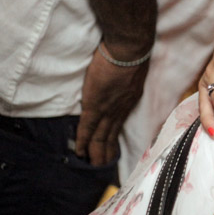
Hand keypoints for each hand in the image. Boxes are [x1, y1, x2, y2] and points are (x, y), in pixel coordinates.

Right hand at [76, 49, 149, 166]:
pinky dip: (84, 140)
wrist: (128, 49)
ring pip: (101, 136)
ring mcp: (108, 108)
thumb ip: (125, 81)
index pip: (120, 123)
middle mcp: (121, 108)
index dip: (115, 137)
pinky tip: (81, 152)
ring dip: (96, 152)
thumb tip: (120, 82)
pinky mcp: (95, 105)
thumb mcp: (132, 71)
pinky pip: (88, 127)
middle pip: (112, 134)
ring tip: (93, 165)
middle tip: (104, 165)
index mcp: (130, 100)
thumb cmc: (130, 53)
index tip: (113, 148)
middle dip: (107, 151)